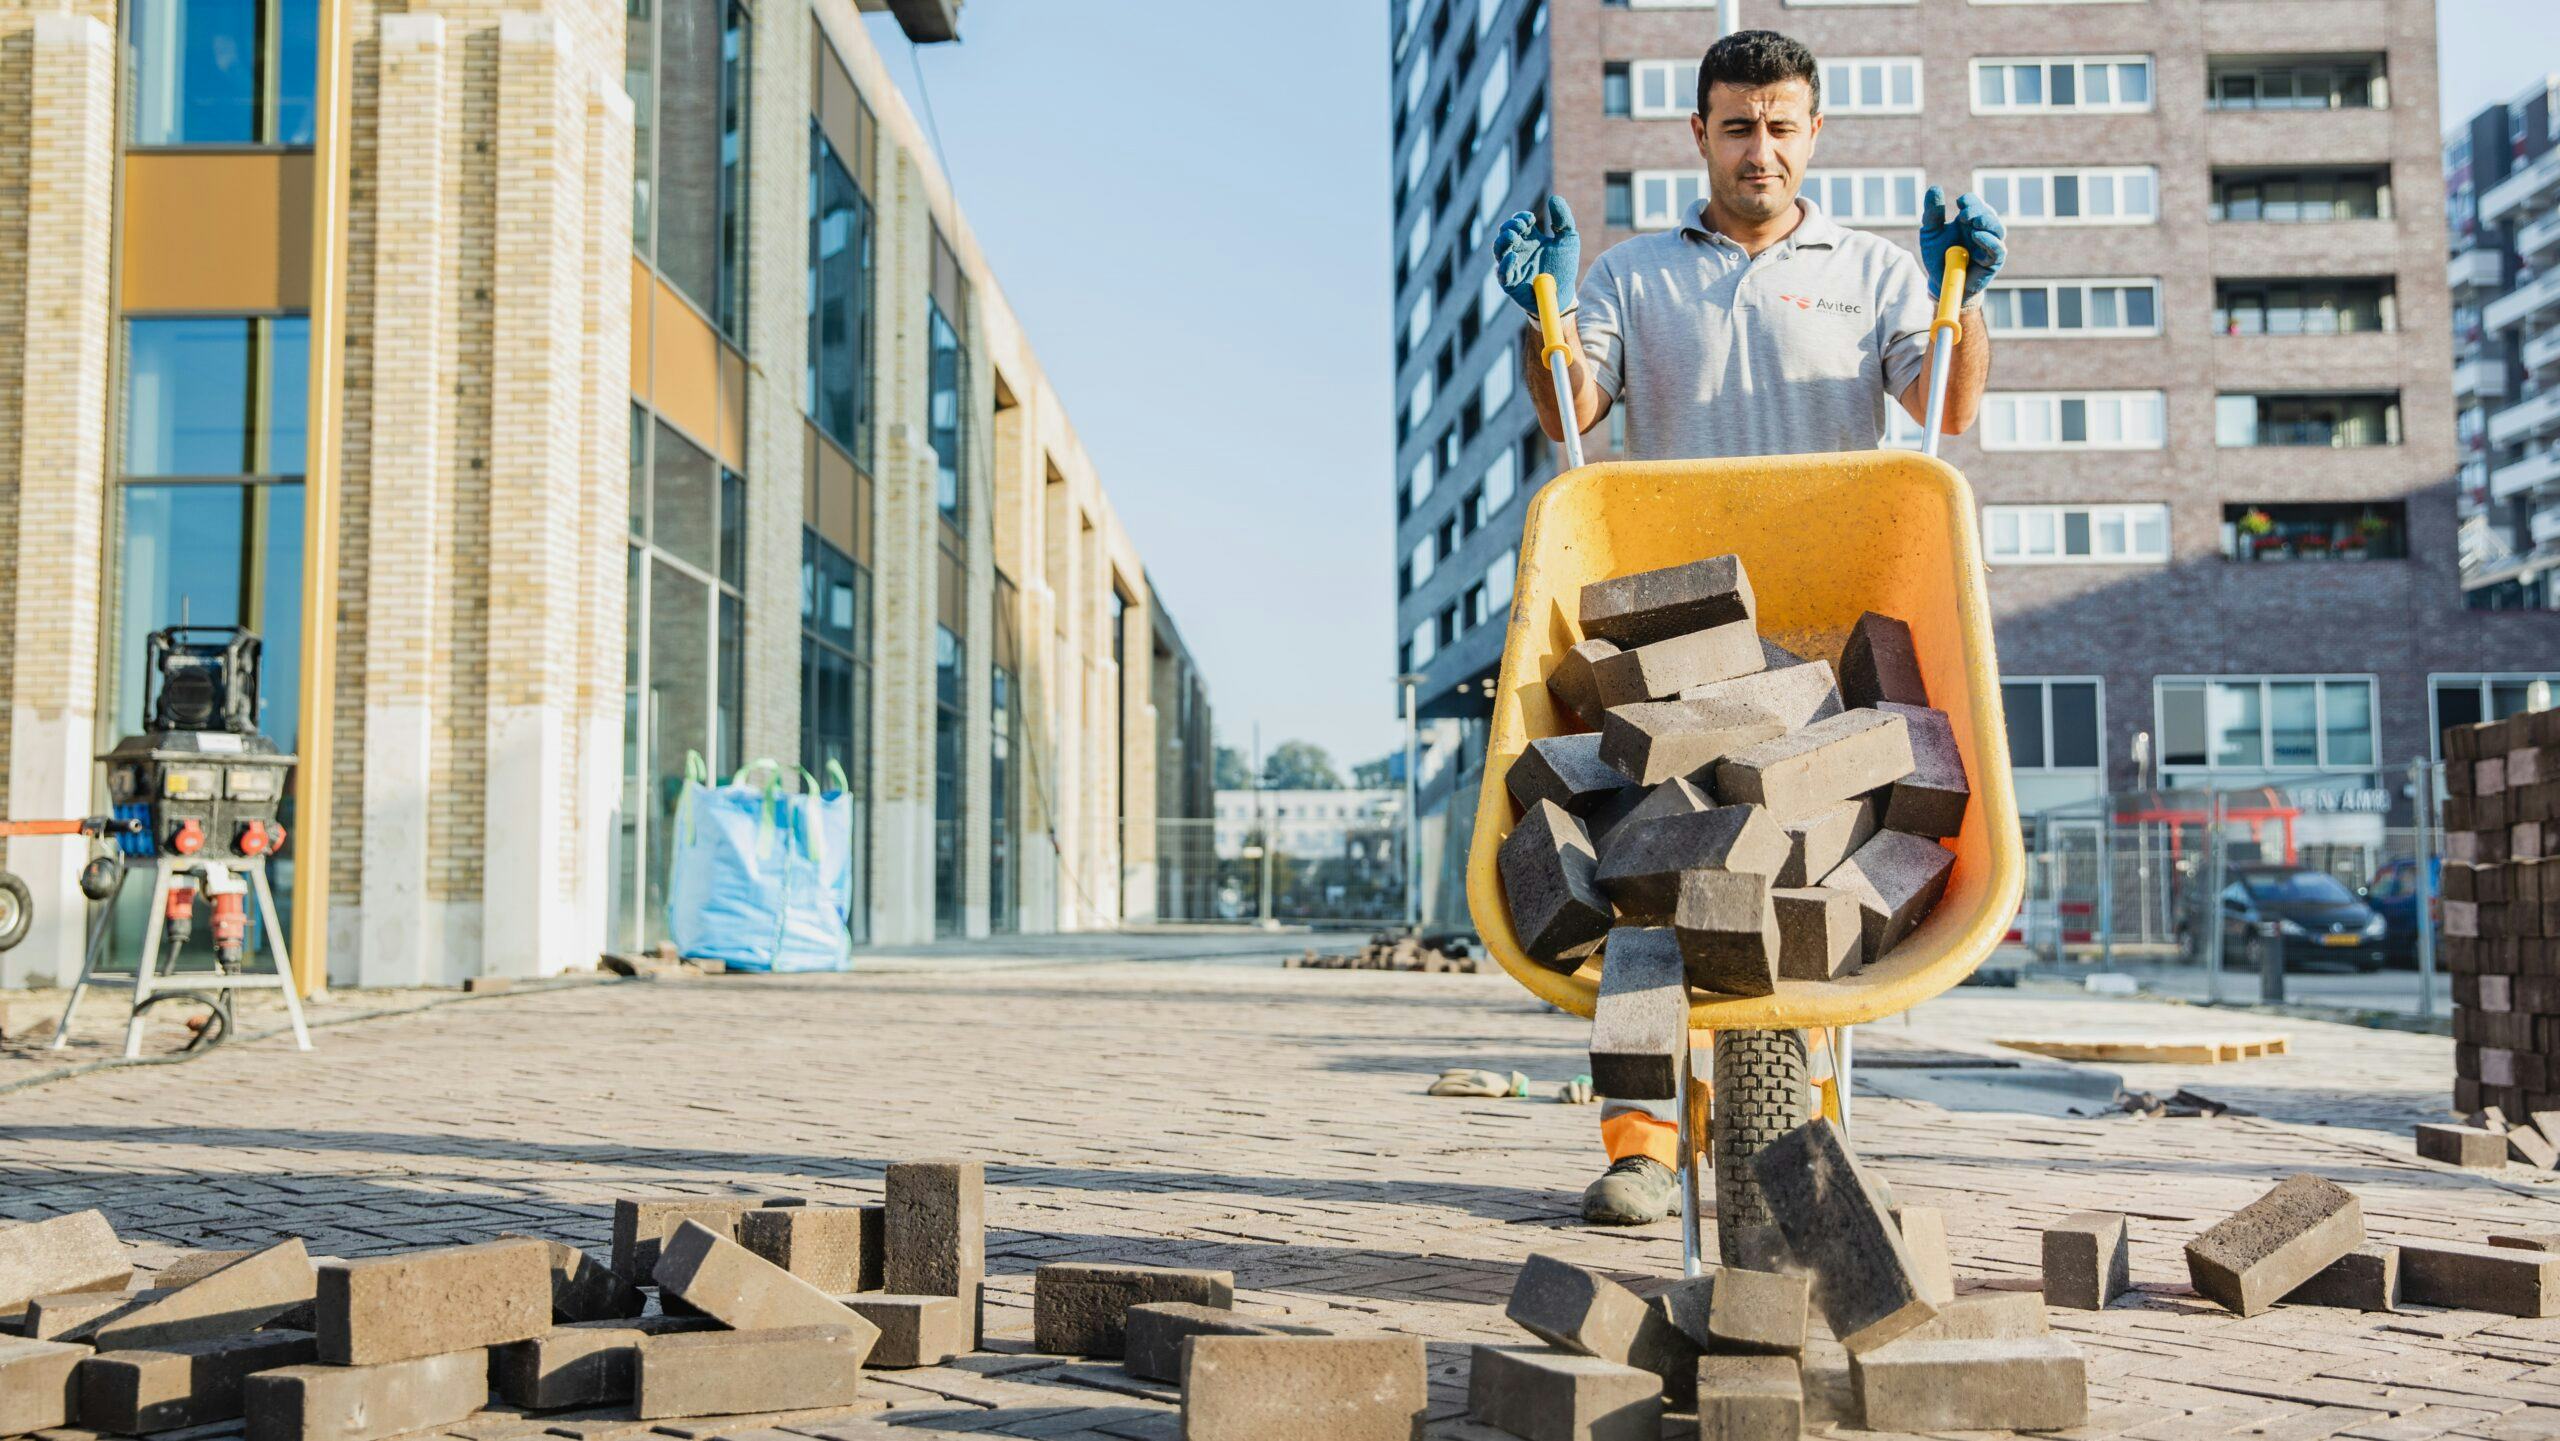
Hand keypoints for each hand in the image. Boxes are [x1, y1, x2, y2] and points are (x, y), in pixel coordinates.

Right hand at [1494, 195, 1579, 317]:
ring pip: (1498, 250)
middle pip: (1505, 233)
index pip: (1518, 223)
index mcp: (1530, 239)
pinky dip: (1505, 264)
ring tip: (1513, 236)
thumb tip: (1554, 198)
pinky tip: (1513, 256)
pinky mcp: (1510, 283)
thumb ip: (1563, 219)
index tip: (1530, 219)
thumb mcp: (1569, 240)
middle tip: (1521, 226)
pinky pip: (1502, 273)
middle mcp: (1518, 250)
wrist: (1565, 294)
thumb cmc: (1565, 267)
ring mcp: (1512, 266)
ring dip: (1503, 241)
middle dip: (1510, 226)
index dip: (1520, 218)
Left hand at [1919, 186, 2004, 302]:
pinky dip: (1990, 241)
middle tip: (1963, 215)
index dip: (1970, 200)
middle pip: (1989, 213)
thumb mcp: (1931, 233)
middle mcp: (1982, 229)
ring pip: (1998, 229)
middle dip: (1978, 210)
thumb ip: (1933, 213)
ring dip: (1987, 222)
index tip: (1959, 203)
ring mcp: (1990, 245)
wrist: (1940, 282)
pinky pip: (1998, 249)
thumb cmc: (1938, 256)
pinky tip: (1978, 236)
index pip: (1976, 203)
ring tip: (1973, 222)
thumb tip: (1935, 187)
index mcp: (1969, 220)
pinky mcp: (1994, 262)